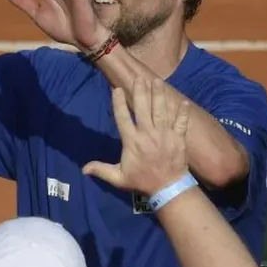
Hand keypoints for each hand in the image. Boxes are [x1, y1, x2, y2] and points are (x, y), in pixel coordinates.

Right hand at [82, 77, 190, 195]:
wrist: (168, 188)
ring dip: (158, 95)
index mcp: (131, 141)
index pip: (122, 118)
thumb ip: (101, 171)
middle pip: (142, 108)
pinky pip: (181, 122)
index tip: (116, 89)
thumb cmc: (142, 181)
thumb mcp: (119, 178)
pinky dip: (182, 112)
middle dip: (141, 92)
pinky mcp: (178, 138)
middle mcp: (147, 134)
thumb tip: (83, 169)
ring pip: (161, 110)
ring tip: (157, 81)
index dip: (118, 103)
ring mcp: (164, 134)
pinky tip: (183, 102)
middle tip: (139, 77)